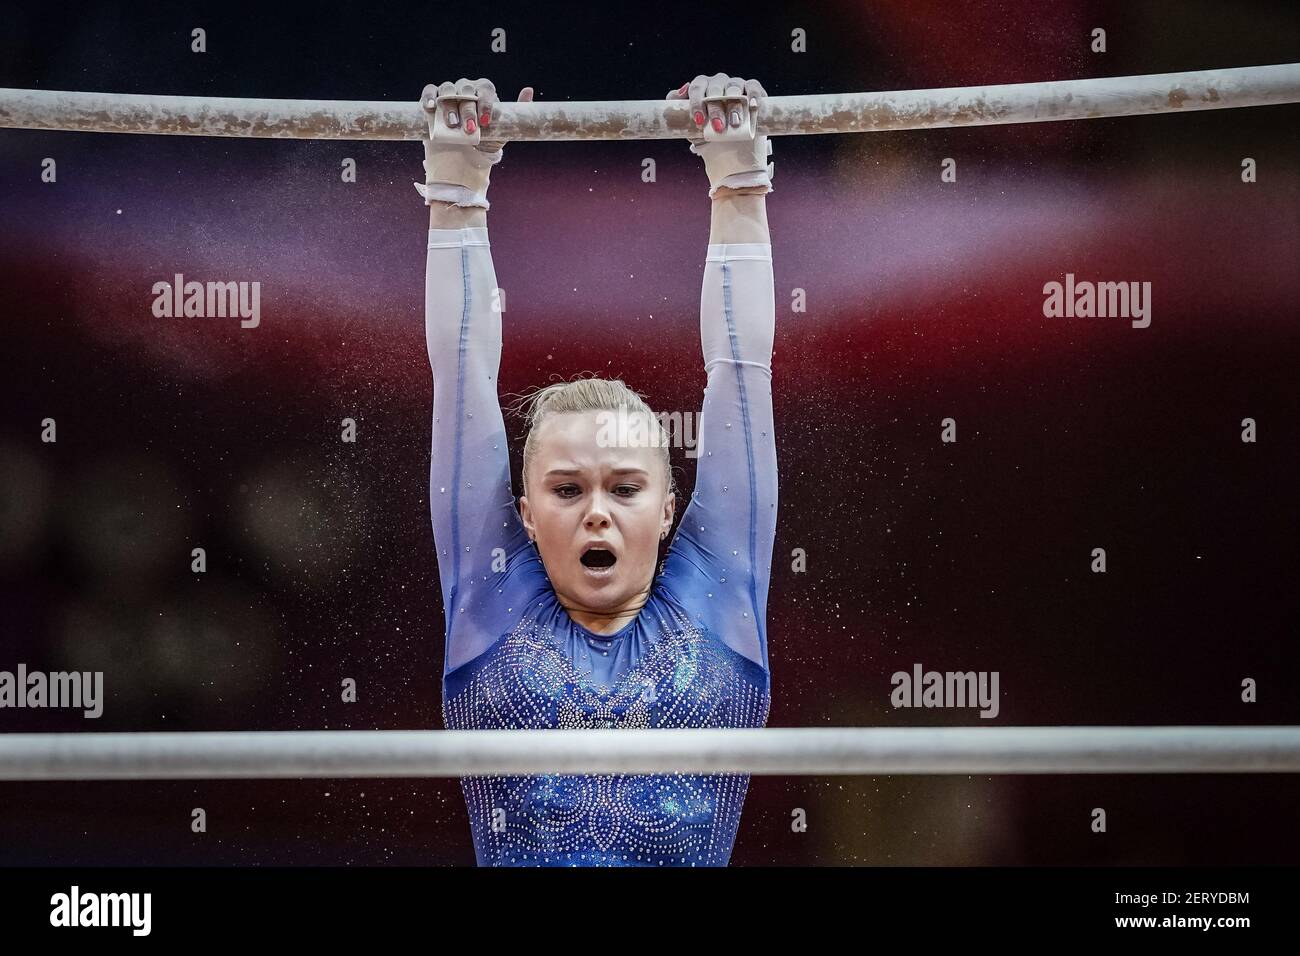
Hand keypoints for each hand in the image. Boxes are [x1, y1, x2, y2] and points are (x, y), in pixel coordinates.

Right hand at [415, 79, 534, 207]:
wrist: (466, 151)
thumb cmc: (486, 137)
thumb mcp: (503, 129)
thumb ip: (517, 110)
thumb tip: (528, 90)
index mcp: (484, 91)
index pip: (485, 88)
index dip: (485, 102)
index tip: (486, 121)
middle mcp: (466, 88)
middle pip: (465, 90)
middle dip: (468, 110)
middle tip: (469, 129)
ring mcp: (449, 92)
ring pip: (447, 90)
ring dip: (449, 106)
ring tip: (451, 124)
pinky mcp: (434, 100)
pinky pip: (430, 91)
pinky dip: (429, 97)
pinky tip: (430, 107)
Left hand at [667, 73, 773, 197]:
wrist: (728, 144)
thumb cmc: (708, 131)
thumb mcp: (689, 123)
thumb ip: (678, 109)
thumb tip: (678, 94)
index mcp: (702, 86)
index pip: (697, 87)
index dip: (697, 102)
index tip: (699, 120)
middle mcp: (718, 82)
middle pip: (715, 88)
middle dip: (716, 108)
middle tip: (718, 127)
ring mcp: (736, 84)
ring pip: (734, 87)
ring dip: (734, 106)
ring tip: (735, 123)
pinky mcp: (752, 90)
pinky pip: (753, 87)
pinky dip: (753, 94)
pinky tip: (752, 105)